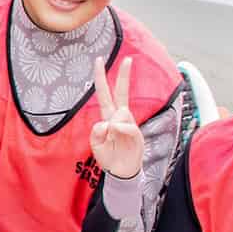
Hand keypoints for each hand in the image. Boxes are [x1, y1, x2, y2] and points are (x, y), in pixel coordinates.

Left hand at [89, 56, 143, 180]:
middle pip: (121, 92)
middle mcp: (120, 117)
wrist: (122, 172)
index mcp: (108, 117)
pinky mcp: (136, 133)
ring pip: (120, 112)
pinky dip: (120, 131)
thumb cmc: (109, 156)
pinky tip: (118, 137)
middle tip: (128, 58)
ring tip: (113, 140)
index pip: (105, 94)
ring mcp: (129, 124)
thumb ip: (97, 132)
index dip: (101, 78)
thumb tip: (110, 122)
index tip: (98, 60)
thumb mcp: (96, 144)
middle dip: (124, 75)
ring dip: (113, 125)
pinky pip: (126, 126)